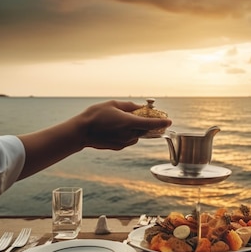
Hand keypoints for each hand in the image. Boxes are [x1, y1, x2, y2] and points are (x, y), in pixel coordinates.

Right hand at [16, 99, 171, 179]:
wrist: (81, 132)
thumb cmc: (95, 115)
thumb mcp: (112, 104)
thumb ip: (129, 106)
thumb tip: (140, 107)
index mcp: (129, 123)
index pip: (151, 124)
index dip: (162, 122)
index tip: (169, 121)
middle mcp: (129, 134)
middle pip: (146, 130)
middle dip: (149, 124)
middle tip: (149, 116)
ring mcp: (124, 142)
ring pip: (138, 135)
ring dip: (138, 128)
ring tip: (126, 120)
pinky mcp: (119, 147)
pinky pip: (130, 139)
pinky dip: (129, 133)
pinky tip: (118, 128)